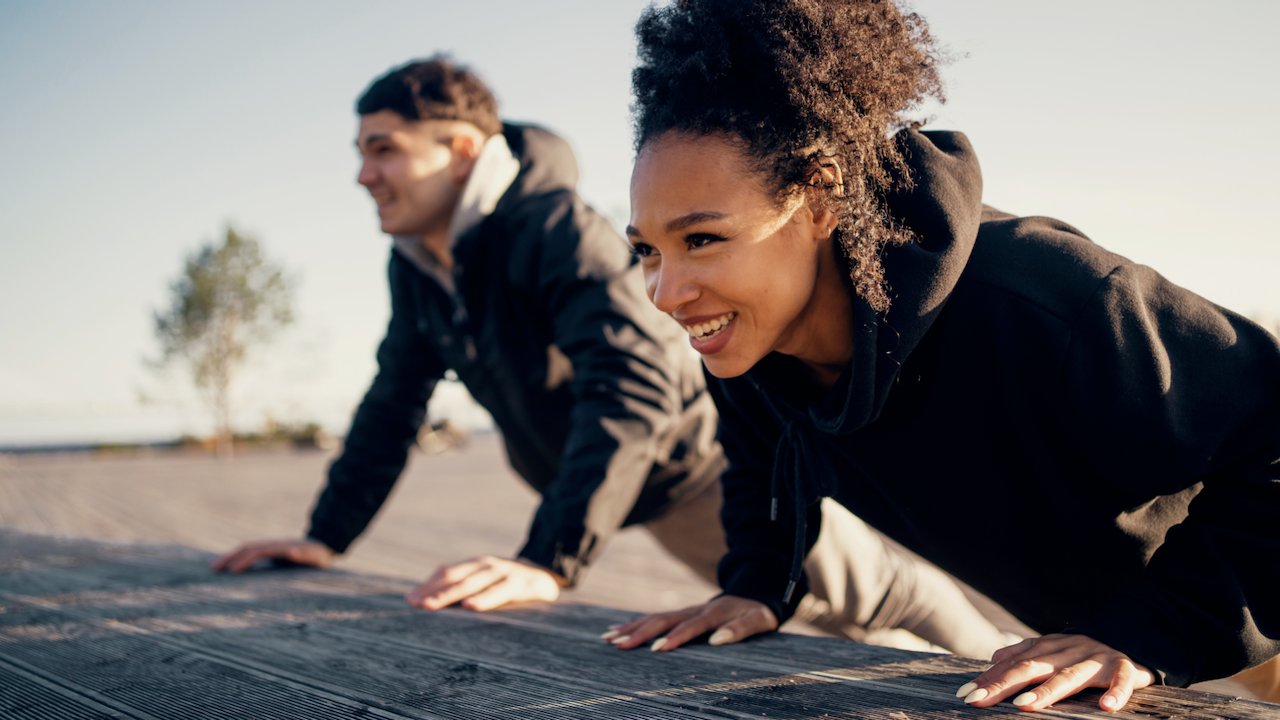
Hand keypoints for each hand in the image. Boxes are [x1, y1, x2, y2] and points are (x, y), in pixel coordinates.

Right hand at [211, 538, 334, 572]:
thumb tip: (291, 552)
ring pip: (246, 550)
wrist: (324, 546)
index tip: (231, 571)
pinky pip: (250, 554)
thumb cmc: (320, 556)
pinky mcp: (270, 553)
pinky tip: (227, 569)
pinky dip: (237, 559)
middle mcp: (273, 545)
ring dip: (230, 557)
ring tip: (215, 568)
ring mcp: (270, 547)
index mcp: (281, 547)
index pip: (257, 552)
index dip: (244, 560)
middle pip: (247, 548)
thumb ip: (305, 555)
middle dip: (230, 557)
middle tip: (214, 569)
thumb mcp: (315, 556)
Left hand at [406, 556, 561, 611]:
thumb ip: (464, 587)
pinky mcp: (519, 584)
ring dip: (449, 595)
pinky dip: (484, 599)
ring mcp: (503, 572)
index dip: (428, 585)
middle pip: (454, 577)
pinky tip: (471, 607)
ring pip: (472, 583)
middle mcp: (486, 564)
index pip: (446, 572)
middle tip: (415, 604)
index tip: (409, 600)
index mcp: (476, 564)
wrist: (547, 577)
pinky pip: (499, 592)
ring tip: (432, 606)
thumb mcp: (486, 582)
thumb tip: (429, 599)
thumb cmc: (509, 585)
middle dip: (433, 591)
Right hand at [601, 595, 776, 651]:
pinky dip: (635, 624)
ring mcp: (685, 610)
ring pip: (654, 618)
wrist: (755, 593)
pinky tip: (617, 631)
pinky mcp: (680, 613)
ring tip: (608, 639)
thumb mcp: (758, 620)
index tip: (657, 649)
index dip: (675, 638)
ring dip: (631, 628)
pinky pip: (654, 618)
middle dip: (640, 633)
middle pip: (663, 620)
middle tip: (618, 645)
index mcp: (712, 614)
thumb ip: (741, 629)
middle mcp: (694, 610)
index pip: (690, 627)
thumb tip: (717, 640)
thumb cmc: (757, 613)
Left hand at [957, 633, 1153, 712]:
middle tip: (979, 700)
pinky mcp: (1125, 667)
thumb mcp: (1053, 649)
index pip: (1012, 664)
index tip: (965, 694)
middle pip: (1031, 668)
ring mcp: (1095, 658)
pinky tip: (1106, 707)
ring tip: (1025, 705)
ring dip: (1047, 691)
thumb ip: (1024, 654)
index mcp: (1048, 647)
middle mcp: (1067, 651)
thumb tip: (993, 659)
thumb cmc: (1084, 651)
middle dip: (1003, 684)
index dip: (989, 679)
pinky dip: (1116, 693)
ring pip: (1070, 675)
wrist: (1133, 637)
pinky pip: (1122, 680)